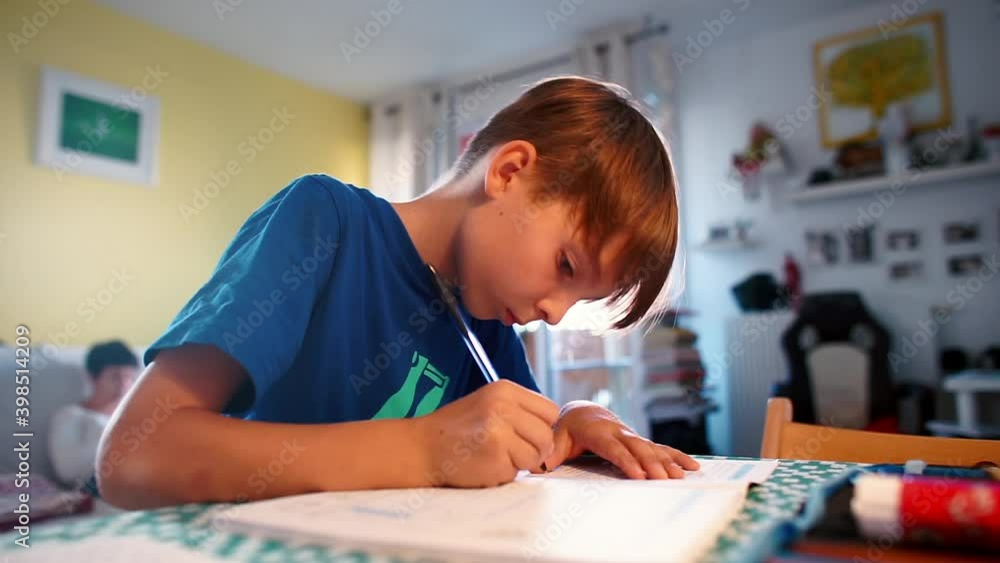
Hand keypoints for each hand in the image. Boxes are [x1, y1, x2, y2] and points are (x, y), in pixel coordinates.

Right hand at [415, 380, 558, 487]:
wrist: (421, 447)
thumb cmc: (458, 428)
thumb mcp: (489, 402)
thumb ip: (520, 411)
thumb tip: (554, 430)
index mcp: (504, 389)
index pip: (550, 411)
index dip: (543, 427)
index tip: (527, 435)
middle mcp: (503, 407)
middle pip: (546, 435)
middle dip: (535, 449)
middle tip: (512, 451)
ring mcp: (498, 432)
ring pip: (536, 456)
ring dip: (520, 463)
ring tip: (495, 455)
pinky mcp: (494, 458)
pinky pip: (516, 473)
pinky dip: (503, 474)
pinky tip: (483, 464)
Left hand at [540, 401, 699, 478]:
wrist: (581, 412)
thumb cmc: (565, 429)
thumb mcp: (555, 438)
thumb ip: (550, 451)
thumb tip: (541, 465)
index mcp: (596, 431)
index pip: (613, 448)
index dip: (626, 461)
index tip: (638, 475)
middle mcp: (617, 431)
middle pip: (637, 448)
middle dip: (651, 464)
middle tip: (663, 480)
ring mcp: (631, 435)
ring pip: (652, 448)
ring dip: (667, 462)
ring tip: (681, 476)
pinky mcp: (639, 441)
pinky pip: (660, 448)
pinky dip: (677, 457)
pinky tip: (693, 467)